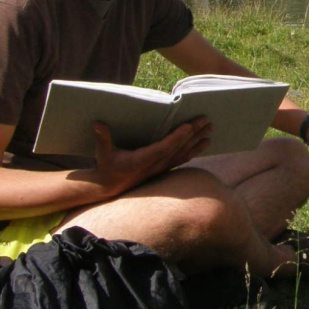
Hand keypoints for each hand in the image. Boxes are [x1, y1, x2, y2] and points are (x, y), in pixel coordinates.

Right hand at [89, 117, 211, 197]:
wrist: (111, 187)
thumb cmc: (107, 167)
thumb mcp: (102, 152)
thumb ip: (102, 137)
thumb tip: (98, 124)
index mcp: (143, 159)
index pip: (164, 147)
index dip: (177, 137)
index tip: (189, 126)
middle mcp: (156, 164)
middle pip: (179, 147)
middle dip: (194, 134)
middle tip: (207, 121)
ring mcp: (161, 167)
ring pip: (184, 153)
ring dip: (197, 141)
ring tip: (210, 131)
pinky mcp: (163, 168)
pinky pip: (182, 159)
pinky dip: (194, 151)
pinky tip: (203, 144)